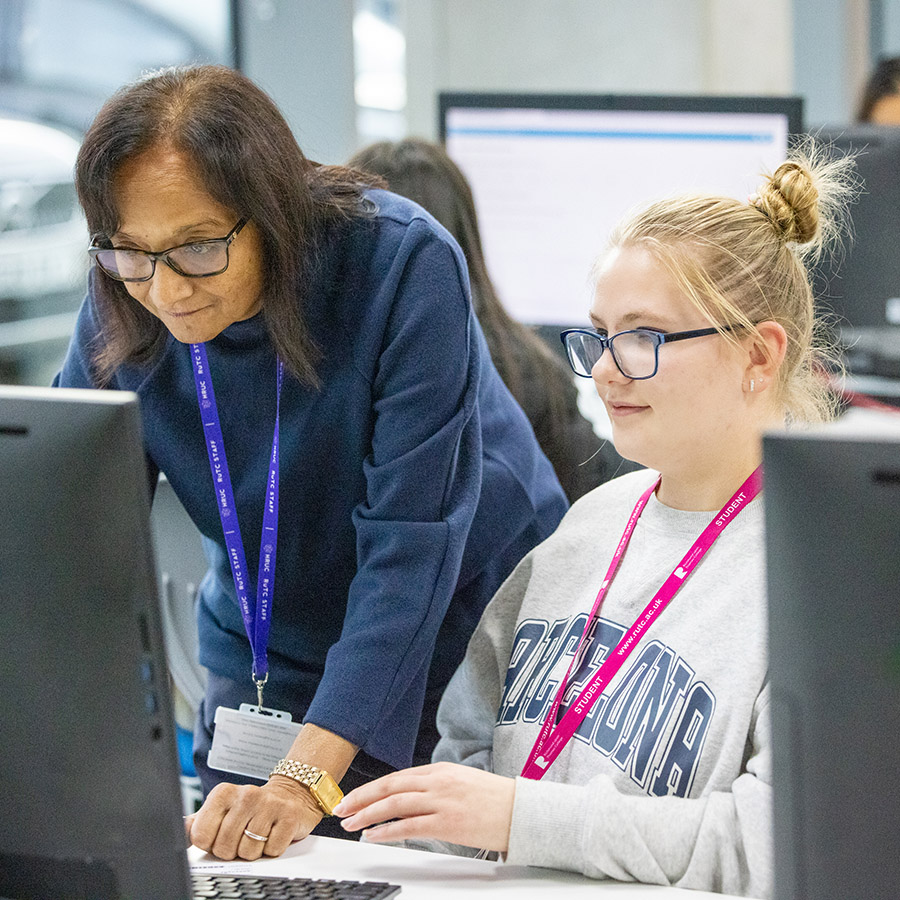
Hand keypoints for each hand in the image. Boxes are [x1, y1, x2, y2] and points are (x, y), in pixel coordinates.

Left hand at [185, 775, 322, 859]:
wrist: (289, 795)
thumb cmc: (251, 808)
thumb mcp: (222, 809)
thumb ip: (197, 822)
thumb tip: (177, 834)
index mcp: (223, 793)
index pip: (201, 836)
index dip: (211, 844)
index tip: (221, 835)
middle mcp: (246, 795)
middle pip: (225, 847)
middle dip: (233, 850)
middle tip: (242, 836)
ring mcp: (270, 804)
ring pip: (249, 852)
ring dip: (254, 851)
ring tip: (259, 835)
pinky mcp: (290, 816)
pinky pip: (272, 850)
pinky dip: (272, 849)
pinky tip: (274, 833)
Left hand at [335, 762, 515, 852]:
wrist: (521, 811)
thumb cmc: (493, 800)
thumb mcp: (460, 783)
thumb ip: (434, 788)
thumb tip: (407, 801)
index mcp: (439, 770)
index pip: (396, 777)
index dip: (371, 788)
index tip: (352, 797)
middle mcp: (437, 781)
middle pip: (389, 786)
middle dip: (361, 798)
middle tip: (340, 808)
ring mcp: (441, 801)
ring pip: (394, 804)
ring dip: (368, 814)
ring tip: (350, 823)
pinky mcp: (447, 823)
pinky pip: (409, 826)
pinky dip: (386, 830)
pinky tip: (373, 835)